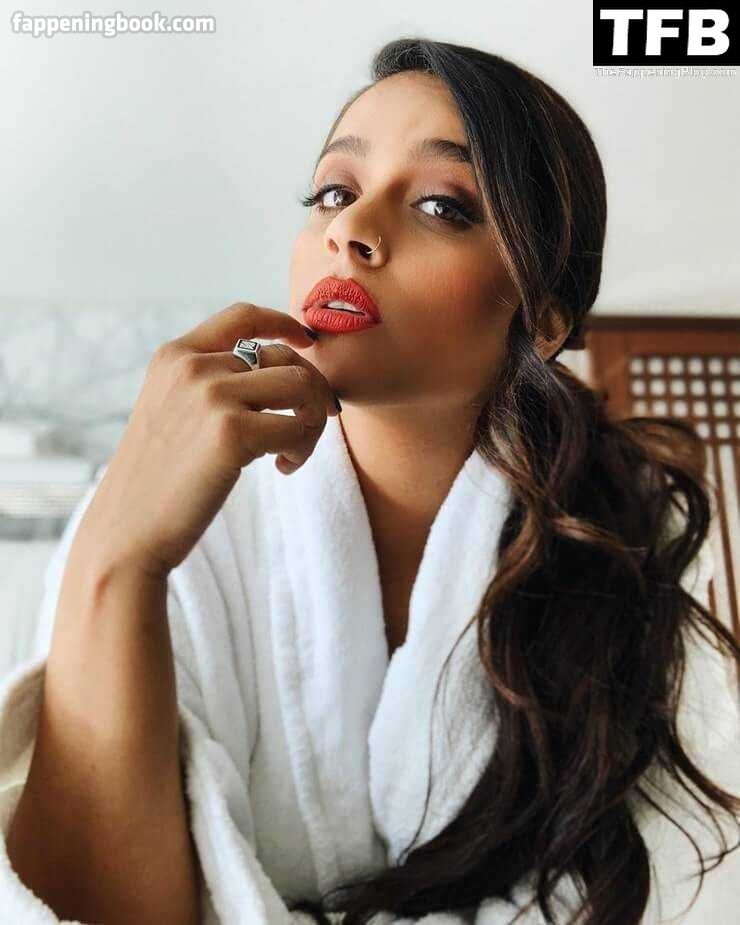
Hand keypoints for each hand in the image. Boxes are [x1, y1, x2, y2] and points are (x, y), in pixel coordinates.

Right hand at [74, 302, 337, 579]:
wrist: (128, 530)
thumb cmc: (157, 481)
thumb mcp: (169, 411)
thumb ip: (209, 384)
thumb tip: (280, 372)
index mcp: (175, 356)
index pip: (243, 316)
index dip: (283, 323)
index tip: (305, 341)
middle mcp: (193, 366)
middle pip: (285, 358)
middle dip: (311, 391)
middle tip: (309, 426)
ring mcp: (212, 395)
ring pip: (302, 387)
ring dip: (311, 422)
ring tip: (292, 452)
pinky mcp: (233, 432)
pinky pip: (298, 428)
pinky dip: (302, 449)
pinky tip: (282, 468)